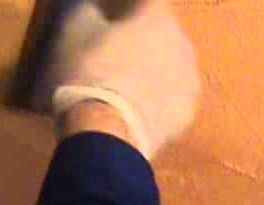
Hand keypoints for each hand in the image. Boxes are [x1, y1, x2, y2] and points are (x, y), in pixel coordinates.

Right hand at [40, 0, 200, 159]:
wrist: (107, 133)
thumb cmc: (88, 75)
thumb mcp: (74, 34)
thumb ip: (87, 10)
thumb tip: (92, 5)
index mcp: (156, 17)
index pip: (150, 0)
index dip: (132, 7)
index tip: (116, 17)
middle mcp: (182, 42)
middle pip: (164, 33)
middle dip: (144, 39)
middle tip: (118, 55)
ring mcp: (189, 80)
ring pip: (172, 66)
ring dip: (154, 70)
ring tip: (127, 88)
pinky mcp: (187, 113)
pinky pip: (172, 99)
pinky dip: (158, 101)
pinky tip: (137, 111)